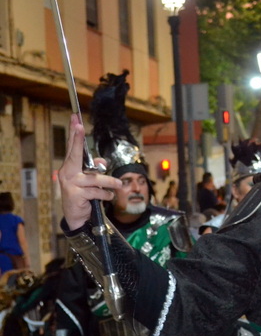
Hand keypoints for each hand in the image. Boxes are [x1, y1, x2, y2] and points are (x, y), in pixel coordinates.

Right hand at [57, 114, 120, 229]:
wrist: (76, 217)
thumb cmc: (83, 195)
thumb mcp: (90, 180)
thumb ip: (96, 169)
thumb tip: (103, 162)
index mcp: (71, 167)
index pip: (73, 147)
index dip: (74, 133)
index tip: (75, 118)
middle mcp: (67, 173)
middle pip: (74, 154)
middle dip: (77, 139)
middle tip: (79, 126)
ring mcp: (70, 184)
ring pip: (95, 178)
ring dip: (109, 182)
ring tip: (118, 185)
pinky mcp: (75, 195)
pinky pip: (97, 191)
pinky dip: (105, 194)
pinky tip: (107, 197)